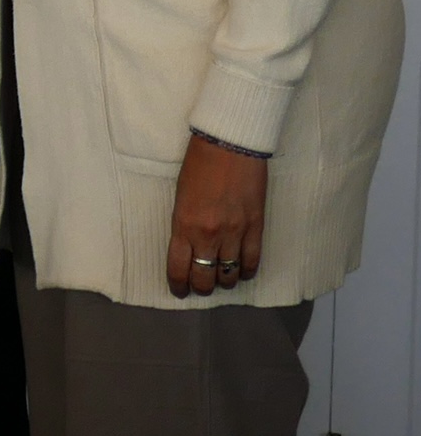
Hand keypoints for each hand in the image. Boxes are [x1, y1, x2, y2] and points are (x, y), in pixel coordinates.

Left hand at [166, 133, 266, 297]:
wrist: (229, 144)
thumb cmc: (198, 165)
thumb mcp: (180, 197)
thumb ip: (184, 225)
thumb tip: (189, 247)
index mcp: (183, 226)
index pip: (179, 269)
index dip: (179, 286)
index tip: (180, 290)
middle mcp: (208, 235)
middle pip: (205, 278)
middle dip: (202, 287)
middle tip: (201, 286)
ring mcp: (234, 233)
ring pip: (229, 274)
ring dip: (224, 281)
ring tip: (221, 278)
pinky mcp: (256, 227)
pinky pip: (253, 261)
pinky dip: (247, 271)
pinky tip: (242, 272)